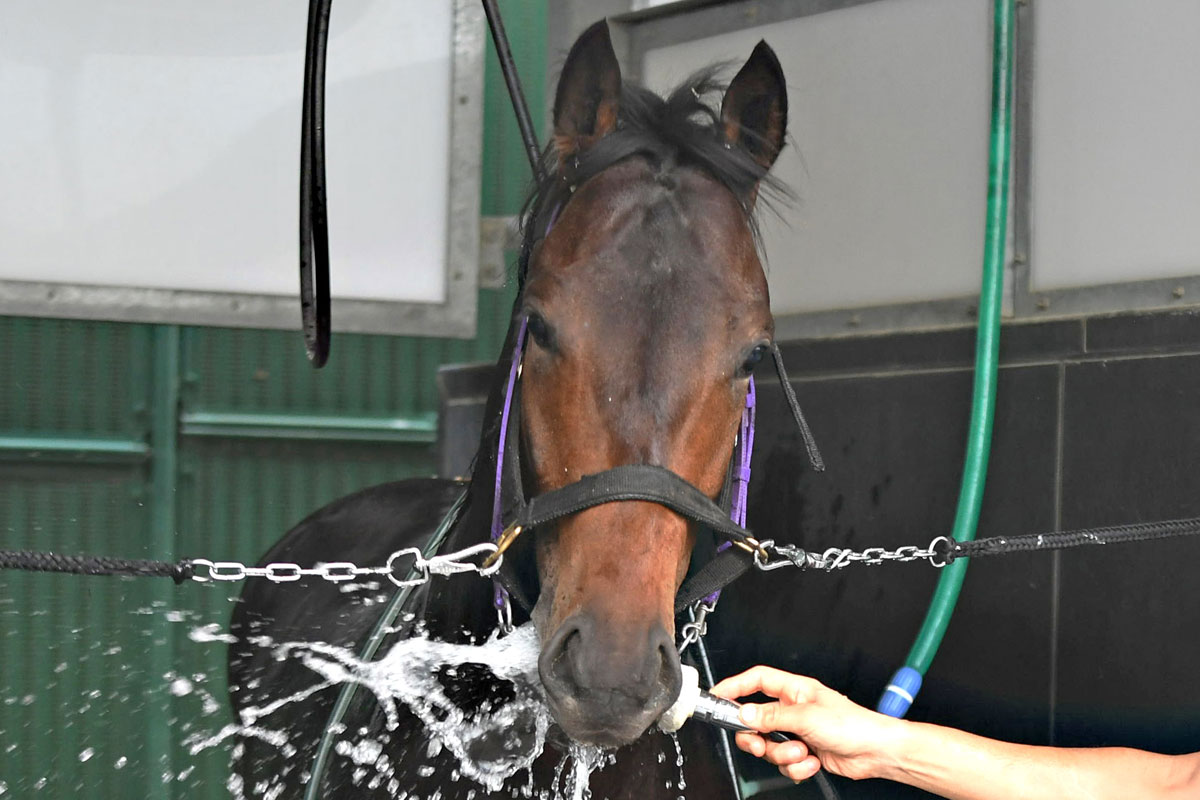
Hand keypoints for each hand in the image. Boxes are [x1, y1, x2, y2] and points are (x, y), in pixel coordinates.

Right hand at [710, 666, 900, 783]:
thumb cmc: (853, 724)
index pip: (756, 680)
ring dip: (783, 754)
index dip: (735, 685)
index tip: (718, 696)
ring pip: (769, 745)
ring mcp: (798, 731)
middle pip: (756, 719)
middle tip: (759, 743)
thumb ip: (772, 715)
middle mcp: (793, 709)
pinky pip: (785, 762)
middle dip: (757, 736)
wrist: (876, 752)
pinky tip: (812, 761)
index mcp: (794, 689)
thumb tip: (745, 712)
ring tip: (801, 752)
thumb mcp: (806, 716)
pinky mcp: (804, 752)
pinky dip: (797, 766)